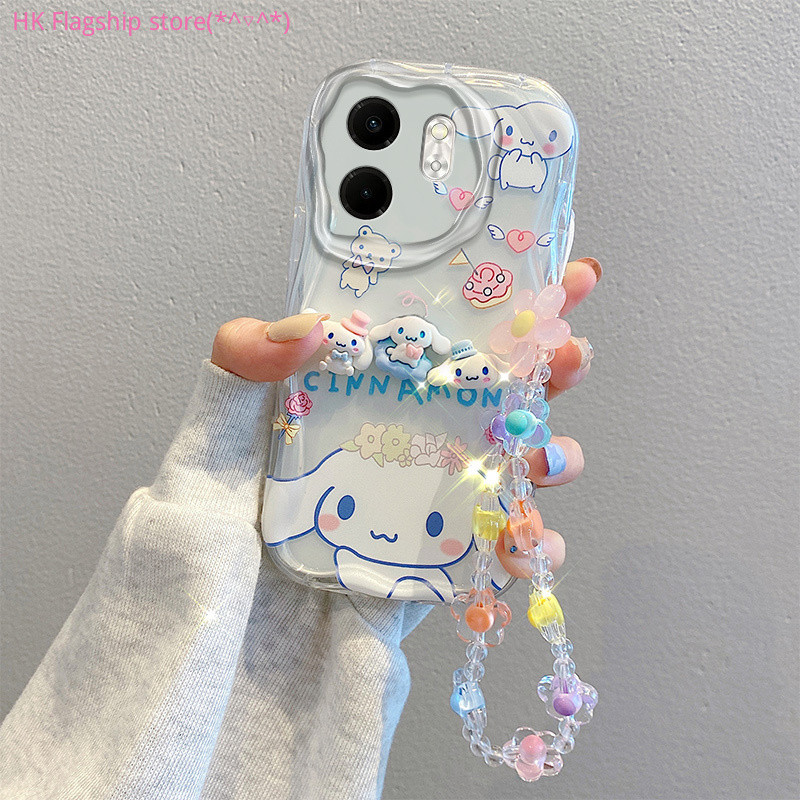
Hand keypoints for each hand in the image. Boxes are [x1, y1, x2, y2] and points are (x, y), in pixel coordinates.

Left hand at [210, 256, 600, 580]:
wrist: (222, 631)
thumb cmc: (214, 526)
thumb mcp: (217, 431)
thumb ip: (244, 364)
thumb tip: (311, 324)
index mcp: (374, 394)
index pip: (448, 333)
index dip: (509, 302)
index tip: (565, 277)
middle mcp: (414, 438)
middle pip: (504, 393)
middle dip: (555, 370)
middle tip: (569, 358)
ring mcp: (433, 499)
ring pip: (519, 469)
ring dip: (554, 460)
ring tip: (545, 463)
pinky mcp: (444, 561)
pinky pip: (505, 549)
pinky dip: (534, 548)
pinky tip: (525, 547)